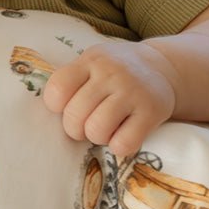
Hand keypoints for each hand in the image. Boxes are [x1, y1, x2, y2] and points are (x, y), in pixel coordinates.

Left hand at [41, 40, 176, 157]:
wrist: (163, 67)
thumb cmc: (115, 73)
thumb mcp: (92, 64)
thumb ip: (71, 81)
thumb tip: (46, 114)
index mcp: (90, 61)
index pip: (57, 88)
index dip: (56, 106)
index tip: (68, 107)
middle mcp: (111, 72)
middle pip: (74, 114)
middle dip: (75, 128)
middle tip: (87, 124)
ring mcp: (132, 91)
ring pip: (96, 130)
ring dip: (98, 138)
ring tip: (106, 129)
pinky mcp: (152, 110)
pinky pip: (124, 143)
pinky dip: (119, 147)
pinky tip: (123, 136)